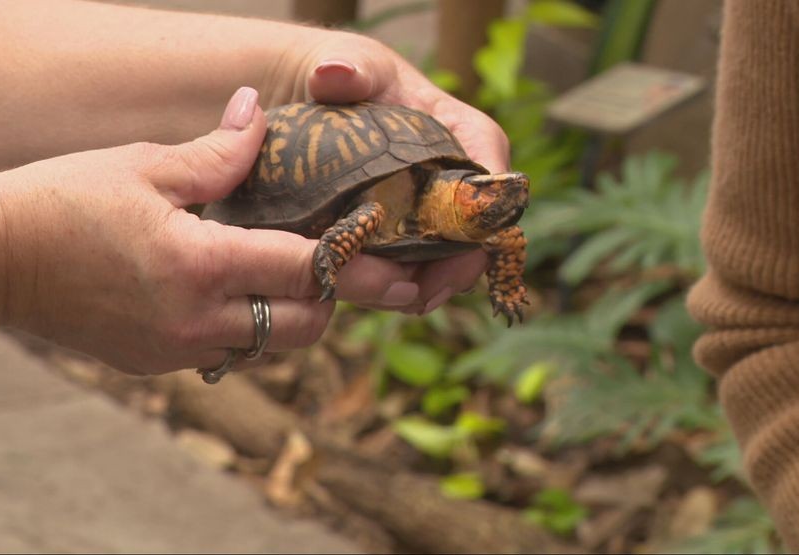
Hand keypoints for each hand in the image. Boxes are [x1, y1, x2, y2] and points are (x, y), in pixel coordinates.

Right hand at [0, 88, 411, 374]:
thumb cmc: (62, 202)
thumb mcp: (145, 165)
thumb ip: (219, 152)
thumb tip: (260, 113)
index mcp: (199, 264)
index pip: (305, 270)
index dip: (353, 259)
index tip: (391, 255)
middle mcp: (194, 320)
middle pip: (303, 326)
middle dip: (331, 297)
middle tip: (333, 259)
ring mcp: (174, 349)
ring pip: (268, 346)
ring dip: (290, 315)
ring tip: (286, 271)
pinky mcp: (153, 362)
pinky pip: (223, 351)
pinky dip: (244, 325)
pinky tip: (231, 288)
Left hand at [294, 32, 510, 313]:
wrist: (309, 103)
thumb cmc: (342, 77)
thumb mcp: (347, 66)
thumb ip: (347, 69)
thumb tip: (332, 75)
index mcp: (457, 132)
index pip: (490, 164)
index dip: (487, 205)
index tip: (470, 237)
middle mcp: (451, 178)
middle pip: (474, 229)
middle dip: (456, 265)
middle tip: (426, 292)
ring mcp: (427, 213)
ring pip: (443, 259)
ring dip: (423, 284)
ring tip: (395, 300)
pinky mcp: (398, 239)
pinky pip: (408, 270)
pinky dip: (393, 287)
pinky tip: (369, 294)